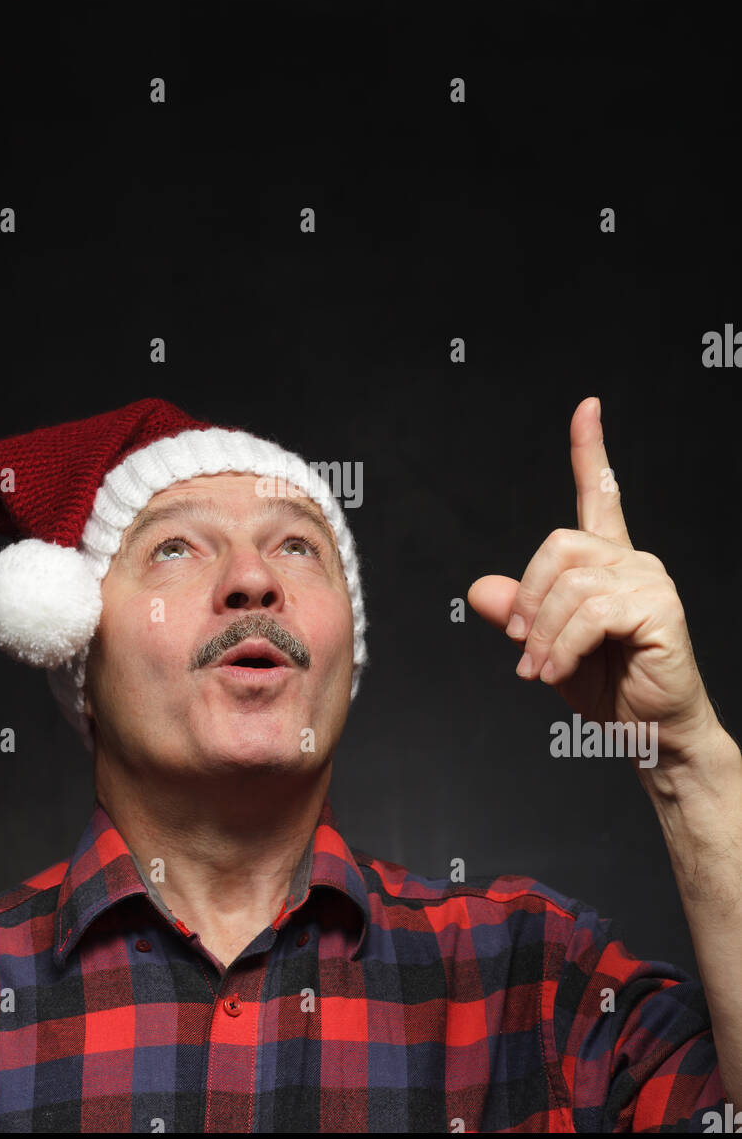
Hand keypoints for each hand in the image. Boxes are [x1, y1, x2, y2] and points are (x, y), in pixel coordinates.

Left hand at [467, 397, 719, 774]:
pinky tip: (556, 672)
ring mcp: (649, 580)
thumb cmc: (608, 687)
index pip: (600, 492)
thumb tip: (481, 590)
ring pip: (570, 584)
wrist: (650, 731)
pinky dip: (562, 647)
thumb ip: (519, 616)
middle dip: (528, 599)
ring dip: (542, 635)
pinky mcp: (658, 607)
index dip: (590, 449)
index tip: (587, 407)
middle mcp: (631, 560)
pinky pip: (590, 614)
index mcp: (608, 561)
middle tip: (521, 647)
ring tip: (538, 670)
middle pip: (558, 545)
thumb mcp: (546, 648)